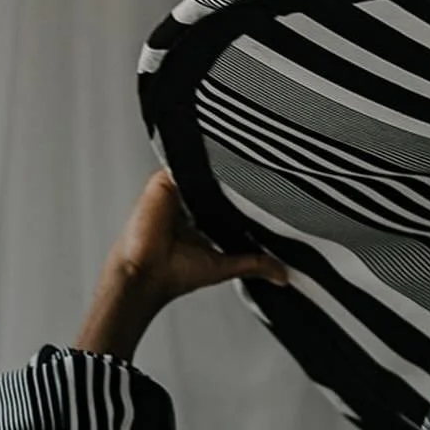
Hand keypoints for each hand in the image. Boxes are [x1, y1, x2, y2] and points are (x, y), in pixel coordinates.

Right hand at [75, 169, 286, 359]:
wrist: (146, 272)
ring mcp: (175, 190)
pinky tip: (218, 154)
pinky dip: (198, 160)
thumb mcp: (225, 266)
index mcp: (201, 220)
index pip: (226, 199)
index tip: (271, 187)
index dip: (244, 195)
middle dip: (235, 177)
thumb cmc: (177, 274)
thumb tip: (284, 276)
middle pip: (215, 181)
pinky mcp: (163, 180)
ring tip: (247, 154)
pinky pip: (183, 162)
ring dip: (218, 166)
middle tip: (266, 164)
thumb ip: (254, 264)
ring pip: (202, 170)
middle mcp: (188, 202)